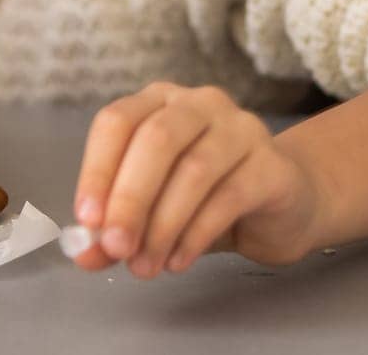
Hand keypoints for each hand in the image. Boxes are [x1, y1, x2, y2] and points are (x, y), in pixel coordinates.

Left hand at [70, 82, 323, 277]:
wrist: (284, 205)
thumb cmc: (207, 197)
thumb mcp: (153, 211)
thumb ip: (116, 228)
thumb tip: (84, 254)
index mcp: (157, 101)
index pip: (116, 122)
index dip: (97, 170)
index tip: (87, 220)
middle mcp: (199, 104)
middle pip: (156, 141)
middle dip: (130, 199)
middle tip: (115, 247)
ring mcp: (241, 128)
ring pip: (194, 170)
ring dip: (163, 225)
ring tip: (145, 266)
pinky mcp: (272, 164)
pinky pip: (230, 196)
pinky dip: (196, 234)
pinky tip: (178, 261)